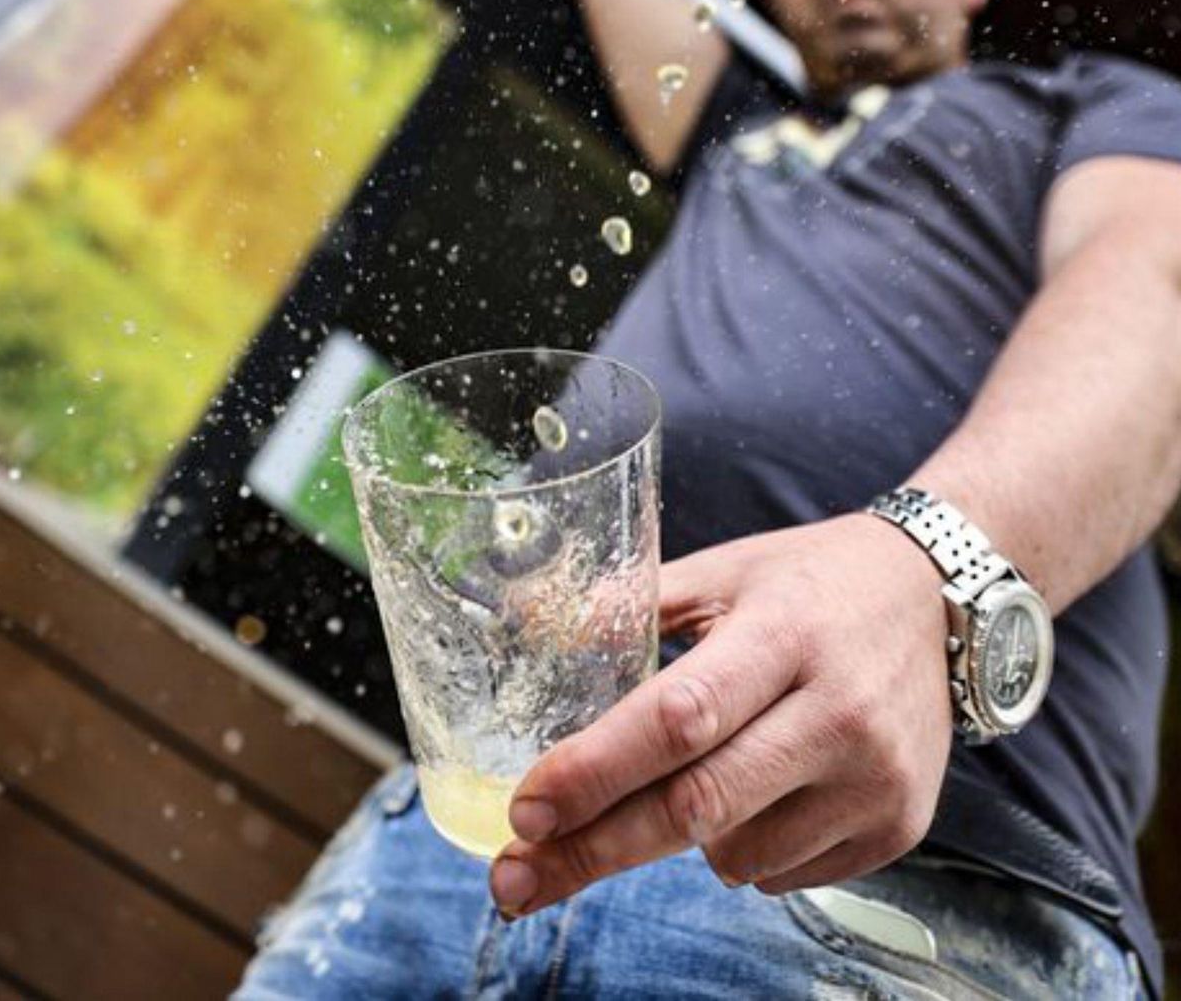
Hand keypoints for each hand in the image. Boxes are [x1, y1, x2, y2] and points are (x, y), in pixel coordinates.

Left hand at [488, 513, 952, 916]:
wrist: (936, 598)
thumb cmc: (809, 583)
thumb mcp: (724, 571)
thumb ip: (632, 606)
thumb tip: (527, 629)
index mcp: (784, 633)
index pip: (680, 717)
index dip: (596, 770)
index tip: (526, 809)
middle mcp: (839, 711)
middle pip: (698, 805)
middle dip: (594, 850)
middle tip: (514, 879)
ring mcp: (876, 778)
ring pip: (735, 856)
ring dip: (683, 835)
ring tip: (704, 768)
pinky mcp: (900, 827)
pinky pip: (783, 875)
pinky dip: (744, 848)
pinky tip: (764, 786)